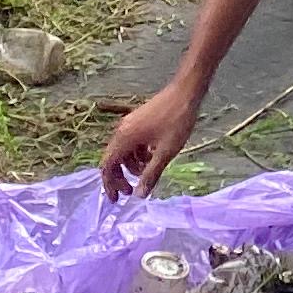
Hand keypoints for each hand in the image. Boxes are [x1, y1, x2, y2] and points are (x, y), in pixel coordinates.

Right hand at [101, 78, 202, 198]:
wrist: (185, 92)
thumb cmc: (176, 122)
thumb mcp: (165, 152)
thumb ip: (151, 175)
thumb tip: (139, 196)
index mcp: (124, 138)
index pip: (107, 166)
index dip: (110, 185)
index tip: (117, 200)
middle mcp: (122, 131)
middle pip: (113, 160)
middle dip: (120, 177)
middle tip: (131, 191)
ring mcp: (129, 124)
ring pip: (123, 152)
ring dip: (132, 166)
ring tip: (148, 172)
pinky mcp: (138, 121)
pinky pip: (132, 143)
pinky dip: (138, 154)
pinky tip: (152, 157)